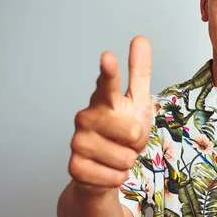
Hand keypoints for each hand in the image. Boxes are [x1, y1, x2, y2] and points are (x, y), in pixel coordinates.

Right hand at [68, 36, 152, 195]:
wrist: (105, 168)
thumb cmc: (122, 131)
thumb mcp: (138, 103)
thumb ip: (139, 73)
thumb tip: (140, 38)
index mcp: (103, 100)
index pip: (108, 83)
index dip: (109, 71)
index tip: (108, 57)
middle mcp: (86, 117)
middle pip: (131, 130)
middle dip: (137, 141)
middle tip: (127, 140)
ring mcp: (78, 142)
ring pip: (125, 157)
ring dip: (127, 161)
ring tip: (116, 155)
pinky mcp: (75, 167)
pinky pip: (115, 176)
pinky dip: (118, 177)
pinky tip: (107, 171)